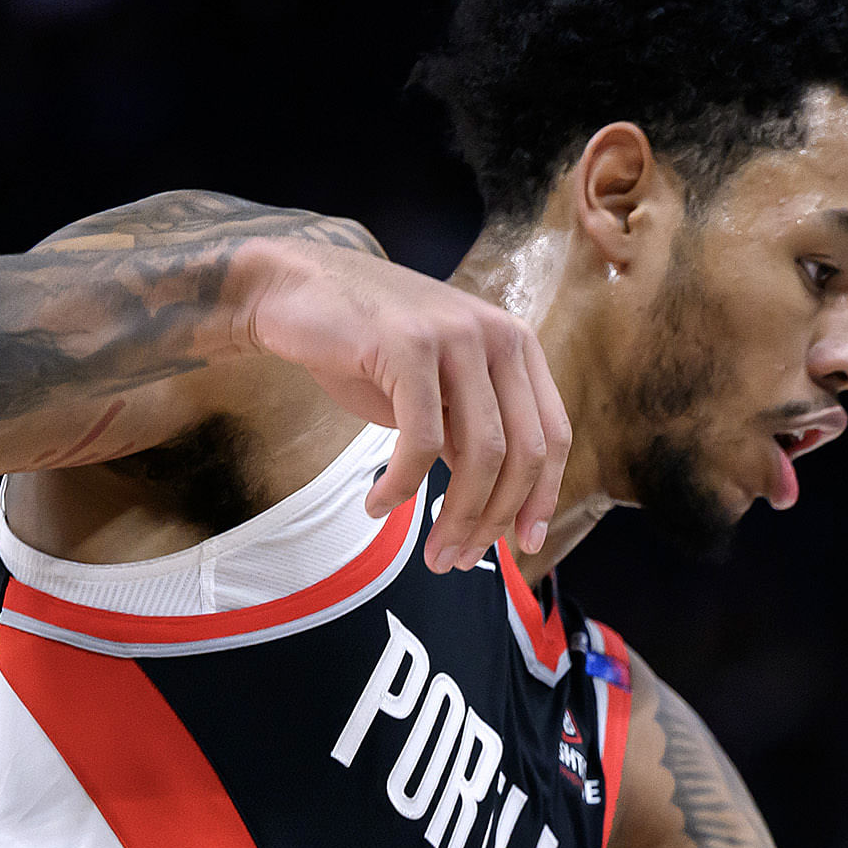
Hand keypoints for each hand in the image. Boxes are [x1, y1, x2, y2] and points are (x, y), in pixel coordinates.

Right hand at [233, 239, 570, 572]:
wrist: (294, 288)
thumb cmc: (366, 349)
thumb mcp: (438, 393)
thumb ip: (473, 434)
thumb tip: (501, 510)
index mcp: (518, 345)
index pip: (554, 435)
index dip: (542, 497)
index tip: (525, 545)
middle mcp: (498, 336)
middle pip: (522, 453)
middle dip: (495, 520)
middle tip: (460, 559)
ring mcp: (456, 335)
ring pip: (480, 453)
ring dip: (457, 516)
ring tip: (432, 552)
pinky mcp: (408, 345)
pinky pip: (422, 440)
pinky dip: (402, 486)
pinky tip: (379, 507)